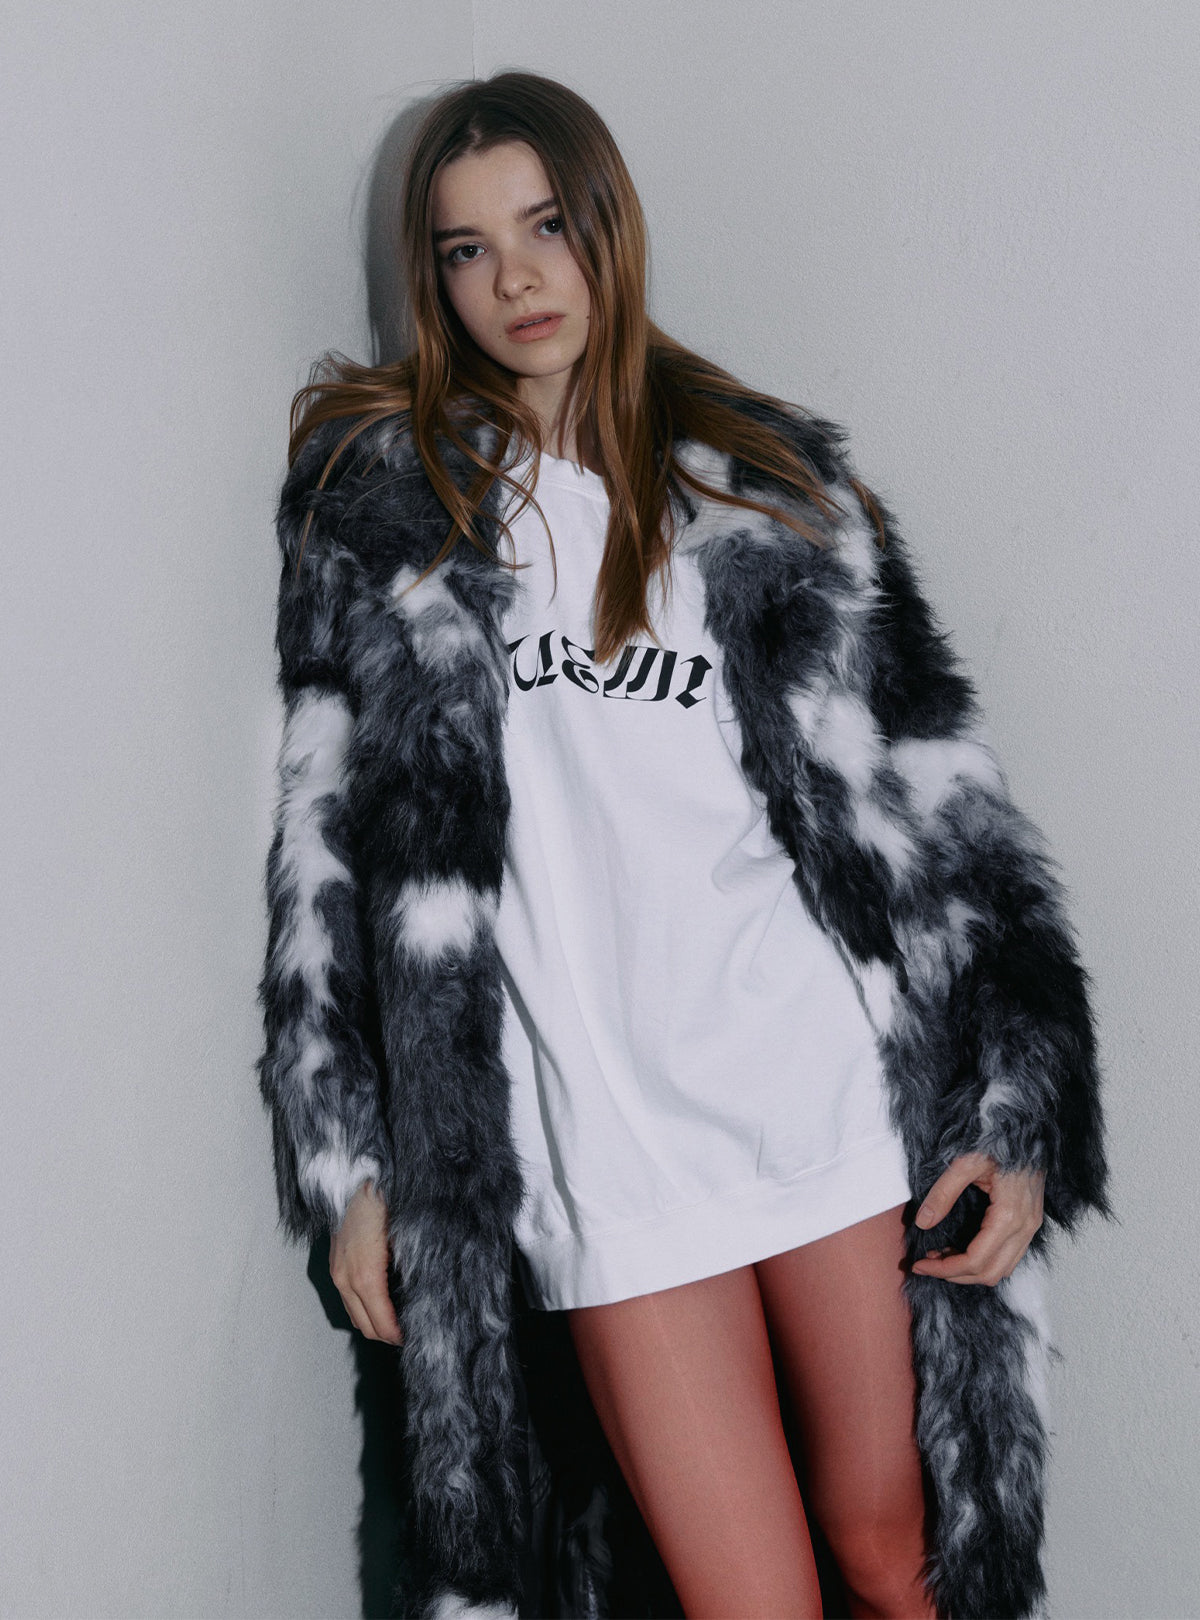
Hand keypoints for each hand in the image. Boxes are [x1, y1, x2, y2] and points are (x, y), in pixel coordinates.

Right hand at [329, 1180, 403, 1343]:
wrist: (360, 1173)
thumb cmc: (387, 1201)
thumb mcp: (408, 1237)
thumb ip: (415, 1270)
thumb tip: (428, 1295)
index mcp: (365, 1275)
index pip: (382, 1324)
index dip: (401, 1336)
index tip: (419, 1338)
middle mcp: (345, 1278)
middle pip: (366, 1327)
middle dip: (389, 1335)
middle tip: (413, 1333)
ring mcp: (336, 1271)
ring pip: (354, 1315)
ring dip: (376, 1323)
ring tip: (401, 1320)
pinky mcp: (334, 1263)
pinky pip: (348, 1298)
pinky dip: (364, 1307)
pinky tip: (384, 1301)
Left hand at [910, 1151, 1044, 1285]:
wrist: (1027, 1127)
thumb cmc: (998, 1140)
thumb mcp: (964, 1162)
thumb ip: (942, 1194)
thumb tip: (922, 1222)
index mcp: (1009, 1214)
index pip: (976, 1260)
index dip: (946, 1269)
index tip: (920, 1265)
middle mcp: (1025, 1226)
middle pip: (990, 1273)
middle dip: (955, 1275)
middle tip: (926, 1264)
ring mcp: (1031, 1226)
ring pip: (1002, 1269)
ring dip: (970, 1271)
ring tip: (940, 1257)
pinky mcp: (1029, 1222)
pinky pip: (1009, 1256)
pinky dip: (984, 1261)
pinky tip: (961, 1249)